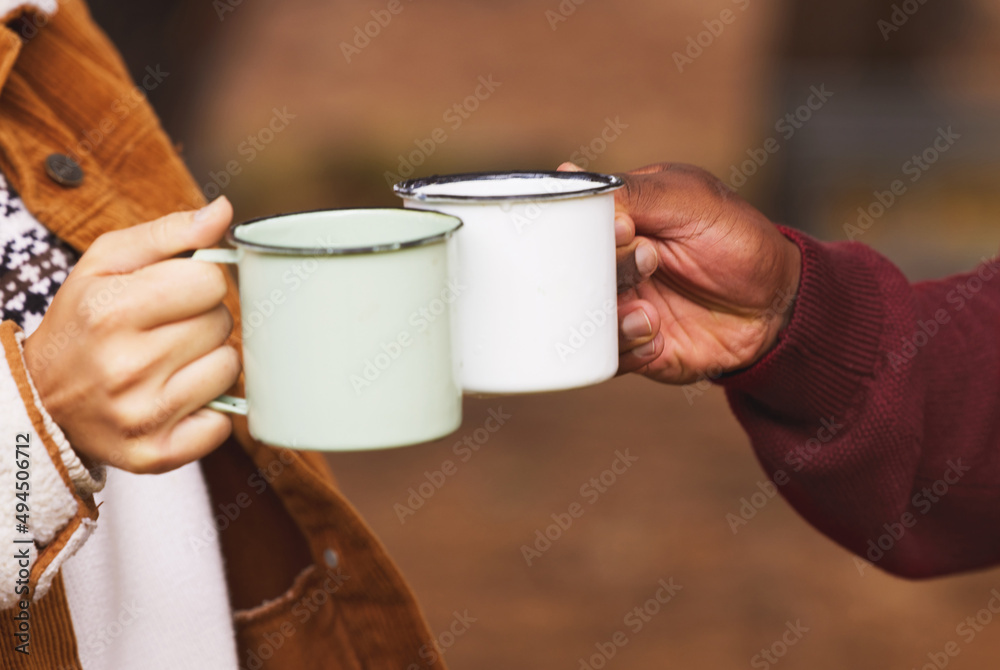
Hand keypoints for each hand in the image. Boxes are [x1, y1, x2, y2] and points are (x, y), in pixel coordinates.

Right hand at [23, 197, 241, 473]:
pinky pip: (224, 423)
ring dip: (210, 361)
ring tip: (171, 362)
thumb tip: (223, 212)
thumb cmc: (83, 321)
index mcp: (111, 309)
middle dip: (203, 319)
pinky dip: (210, 409)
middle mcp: (126, 365)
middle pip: (222, 323)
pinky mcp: (156, 454)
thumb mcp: (106, 264)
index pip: (209, 280)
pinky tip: (176, 397)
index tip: (175, 292)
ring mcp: (142, 415)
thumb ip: (168, 233)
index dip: (199, 281)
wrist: (40, 399)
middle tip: (166, 329)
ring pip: (228, 369)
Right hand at [561, 162, 800, 384]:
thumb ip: (632, 192)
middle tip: (650, 261)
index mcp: (617, 220)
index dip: (583, 229)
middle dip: (608, 271)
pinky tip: (657, 334)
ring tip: (650, 312)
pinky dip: (628, 347)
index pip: (570, 222)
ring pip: (581, 316)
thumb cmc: (738, 240)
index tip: (624, 230)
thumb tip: (566, 172)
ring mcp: (619, 305)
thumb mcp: (690, 200)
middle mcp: (610, 263)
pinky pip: (605, 356)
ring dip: (613, 314)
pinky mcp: (632, 346)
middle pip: (571, 271)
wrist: (776, 305)